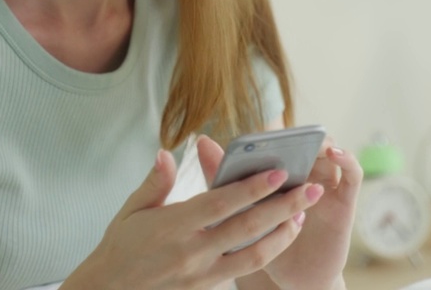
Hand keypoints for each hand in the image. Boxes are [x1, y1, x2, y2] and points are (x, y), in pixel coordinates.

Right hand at [64, 149, 322, 289]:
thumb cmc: (120, 247)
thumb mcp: (130, 210)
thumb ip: (154, 182)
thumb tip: (167, 154)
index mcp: (172, 226)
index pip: (220, 204)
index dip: (251, 188)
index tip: (278, 172)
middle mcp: (191, 251)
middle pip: (247, 227)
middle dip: (283, 207)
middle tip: (310, 189)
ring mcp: (201, 273)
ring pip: (253, 253)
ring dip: (283, 233)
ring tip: (303, 214)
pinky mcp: (207, 287)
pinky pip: (245, 268)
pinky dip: (267, 251)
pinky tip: (281, 236)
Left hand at [198, 135, 361, 289]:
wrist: (291, 281)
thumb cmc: (263, 245)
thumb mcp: (237, 212)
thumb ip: (221, 177)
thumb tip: (201, 141)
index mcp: (278, 173)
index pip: (276, 142)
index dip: (269, 136)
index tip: (256, 138)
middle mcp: (304, 175)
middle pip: (304, 144)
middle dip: (295, 138)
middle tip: (284, 139)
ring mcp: (326, 186)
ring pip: (329, 153)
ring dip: (321, 143)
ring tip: (312, 142)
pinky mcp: (345, 202)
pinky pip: (353, 175)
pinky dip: (347, 159)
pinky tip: (335, 155)